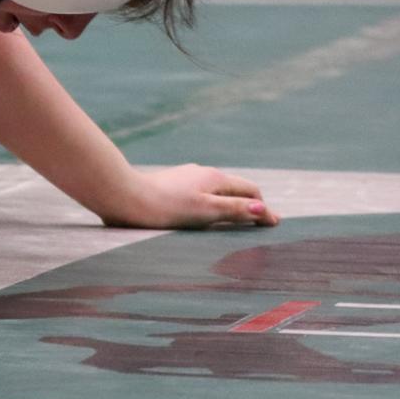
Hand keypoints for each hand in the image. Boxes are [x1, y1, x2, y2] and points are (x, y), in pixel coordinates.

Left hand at [105, 164, 278, 229]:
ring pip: (216, 192)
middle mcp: (202, 173)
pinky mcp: (171, 186)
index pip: (250, 191)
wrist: (125, 197)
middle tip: (263, 223)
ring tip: (239, 222)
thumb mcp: (205, 210)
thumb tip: (263, 210)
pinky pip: (200, 195)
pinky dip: (212, 205)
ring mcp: (186, 178)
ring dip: (231, 205)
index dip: (262, 208)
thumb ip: (234, 210)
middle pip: (235, 189)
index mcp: (215, 178)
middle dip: (250, 205)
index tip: (274, 225)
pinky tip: (205, 215)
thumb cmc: (167, 206)